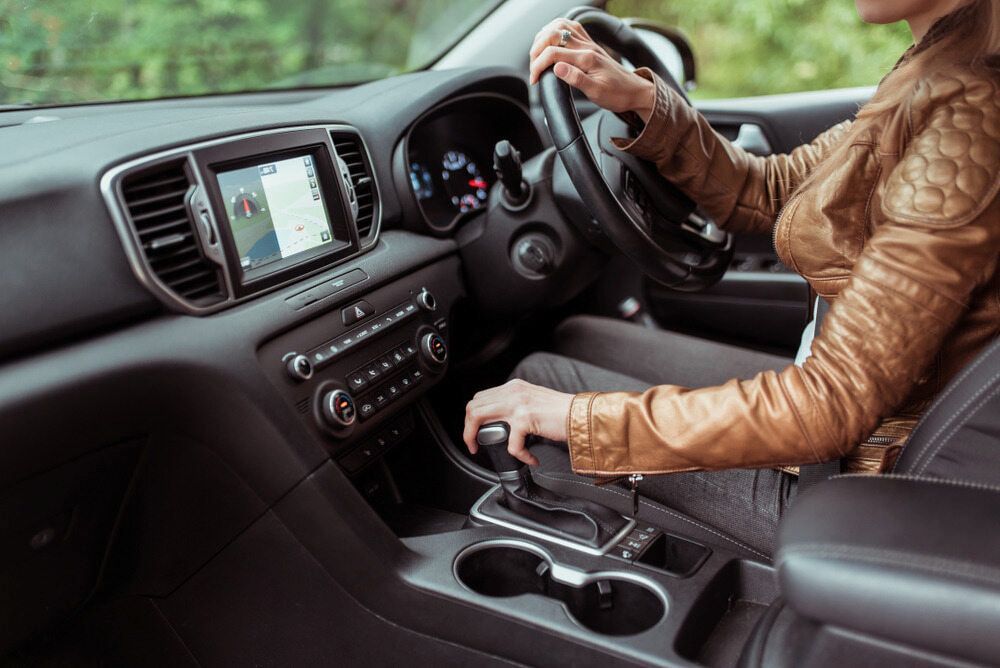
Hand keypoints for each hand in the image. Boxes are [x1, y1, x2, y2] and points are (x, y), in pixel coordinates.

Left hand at [463, 379, 573, 466]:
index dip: (472, 416)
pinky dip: (519, 455)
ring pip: (478, 417)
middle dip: (467, 428)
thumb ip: (517, 407)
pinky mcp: (525, 418)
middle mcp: (513, 391)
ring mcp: (517, 403)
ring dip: (475, 437)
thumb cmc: (563, 413)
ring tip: (484, 450)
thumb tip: (501, 424)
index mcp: (514, 387)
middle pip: (473, 406)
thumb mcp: (534, 402)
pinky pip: (511, 443)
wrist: (583, 416)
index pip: (480, 397)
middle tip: (474, 444)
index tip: (475, 432)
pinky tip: (531, 459)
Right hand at [529, 18, 655, 120]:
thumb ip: (576, 78)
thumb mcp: (596, 92)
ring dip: (544, 36)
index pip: (553, 54)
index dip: (538, 65)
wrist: (633, 91)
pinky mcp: (589, 44)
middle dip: (536, 49)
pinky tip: (551, 39)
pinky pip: (571, 28)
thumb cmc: (616, 94)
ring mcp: (588, 43)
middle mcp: (586, 47)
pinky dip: (556, 30)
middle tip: (533, 66)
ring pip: (560, 26)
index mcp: (586, 59)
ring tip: (537, 52)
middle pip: (553, 35)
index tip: (534, 79)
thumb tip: (557, 68)